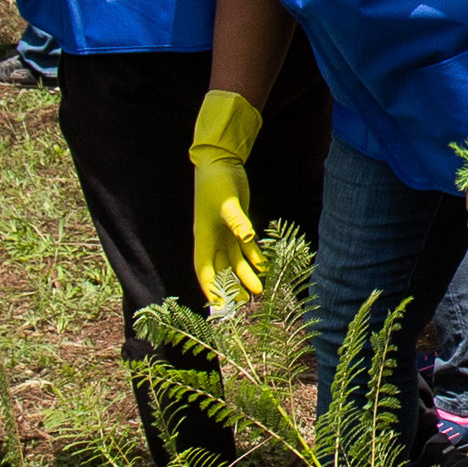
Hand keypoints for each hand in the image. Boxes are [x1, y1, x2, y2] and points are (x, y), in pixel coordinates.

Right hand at [185, 87, 266, 306]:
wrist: (220, 161)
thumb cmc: (217, 181)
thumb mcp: (227, 201)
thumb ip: (237, 221)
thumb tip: (247, 239)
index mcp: (204, 236)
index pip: (204, 269)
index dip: (210, 288)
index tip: (218, 305)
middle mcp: (212, 238)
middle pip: (220, 269)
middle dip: (230, 287)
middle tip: (243, 303)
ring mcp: (224, 232)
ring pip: (234, 260)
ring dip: (245, 275)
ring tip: (258, 290)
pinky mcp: (236, 224)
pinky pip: (244, 247)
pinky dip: (253, 258)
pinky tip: (263, 267)